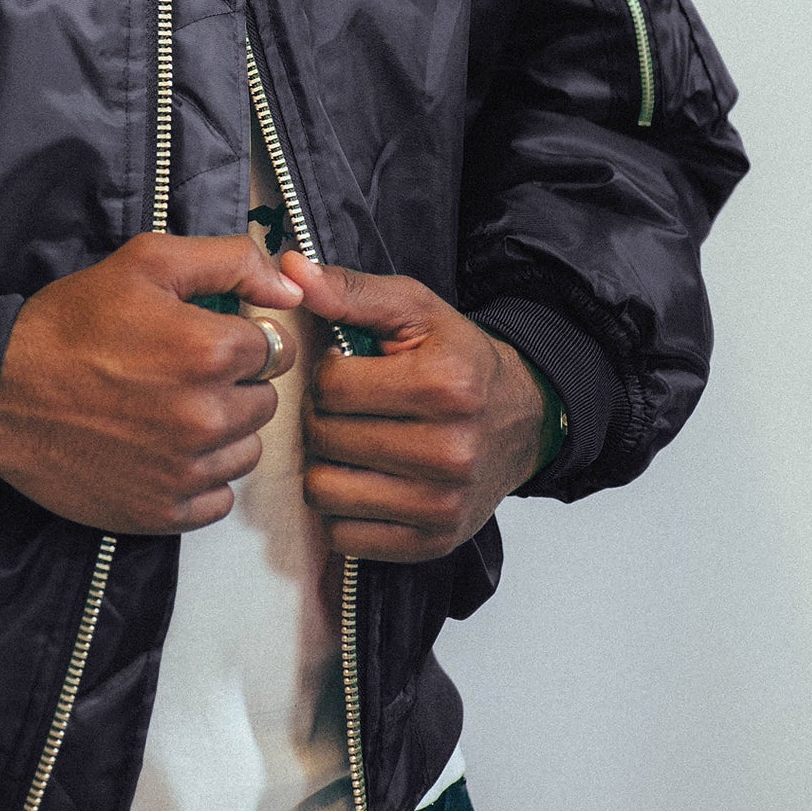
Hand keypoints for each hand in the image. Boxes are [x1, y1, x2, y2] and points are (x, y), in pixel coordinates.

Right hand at [0, 235, 305, 535]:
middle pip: (263, 401)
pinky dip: (199, 477)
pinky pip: (219, 498)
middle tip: (177, 373)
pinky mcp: (164, 512)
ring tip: (166, 410)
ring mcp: (186, 471)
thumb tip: (294, 288)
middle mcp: (207, 417)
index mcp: (210, 352)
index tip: (201, 338)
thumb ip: (231, 262)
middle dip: (232, 384)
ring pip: (246, 451)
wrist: (0, 392)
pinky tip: (161, 451)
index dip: (240, 338)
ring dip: (220, 432)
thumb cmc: (71, 324)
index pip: (275, 348)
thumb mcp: (147, 262)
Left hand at [281, 254, 548, 562]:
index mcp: (444, 385)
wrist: (522, 419)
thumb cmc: (458, 360)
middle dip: (323, 419)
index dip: (326, 375)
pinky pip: (344, 535)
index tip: (349, 372)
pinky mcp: (432, 542)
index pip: (331, 387)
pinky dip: (342, 509)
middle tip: (349, 410)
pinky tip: (365, 480)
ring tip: (352, 444)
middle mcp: (449, 451)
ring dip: (326, 466)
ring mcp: (441, 504)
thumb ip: (349, 290)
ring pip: (325, 491)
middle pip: (325, 439)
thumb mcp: (414, 310)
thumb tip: (289, 269)